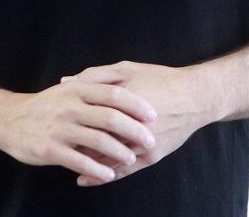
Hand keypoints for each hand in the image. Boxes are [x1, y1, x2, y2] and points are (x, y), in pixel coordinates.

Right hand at [0, 80, 157, 183]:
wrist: (9, 119)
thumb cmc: (46, 106)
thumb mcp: (69, 90)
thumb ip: (94, 89)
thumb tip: (126, 90)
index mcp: (78, 89)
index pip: (114, 94)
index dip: (136, 105)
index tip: (153, 114)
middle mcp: (70, 106)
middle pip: (110, 117)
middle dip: (134, 130)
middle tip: (150, 140)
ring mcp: (60, 128)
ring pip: (97, 140)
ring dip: (119, 151)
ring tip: (132, 158)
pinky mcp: (50, 149)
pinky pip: (79, 160)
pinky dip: (96, 168)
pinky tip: (108, 174)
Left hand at [61, 60, 213, 186]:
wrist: (196, 96)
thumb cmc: (160, 79)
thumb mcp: (127, 69)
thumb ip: (96, 75)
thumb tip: (66, 82)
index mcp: (119, 100)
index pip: (84, 114)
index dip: (66, 119)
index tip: (52, 119)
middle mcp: (129, 125)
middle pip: (91, 138)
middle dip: (72, 141)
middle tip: (56, 141)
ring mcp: (140, 144)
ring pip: (104, 158)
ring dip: (84, 161)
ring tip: (66, 160)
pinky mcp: (150, 157)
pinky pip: (121, 171)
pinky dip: (101, 177)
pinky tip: (85, 178)